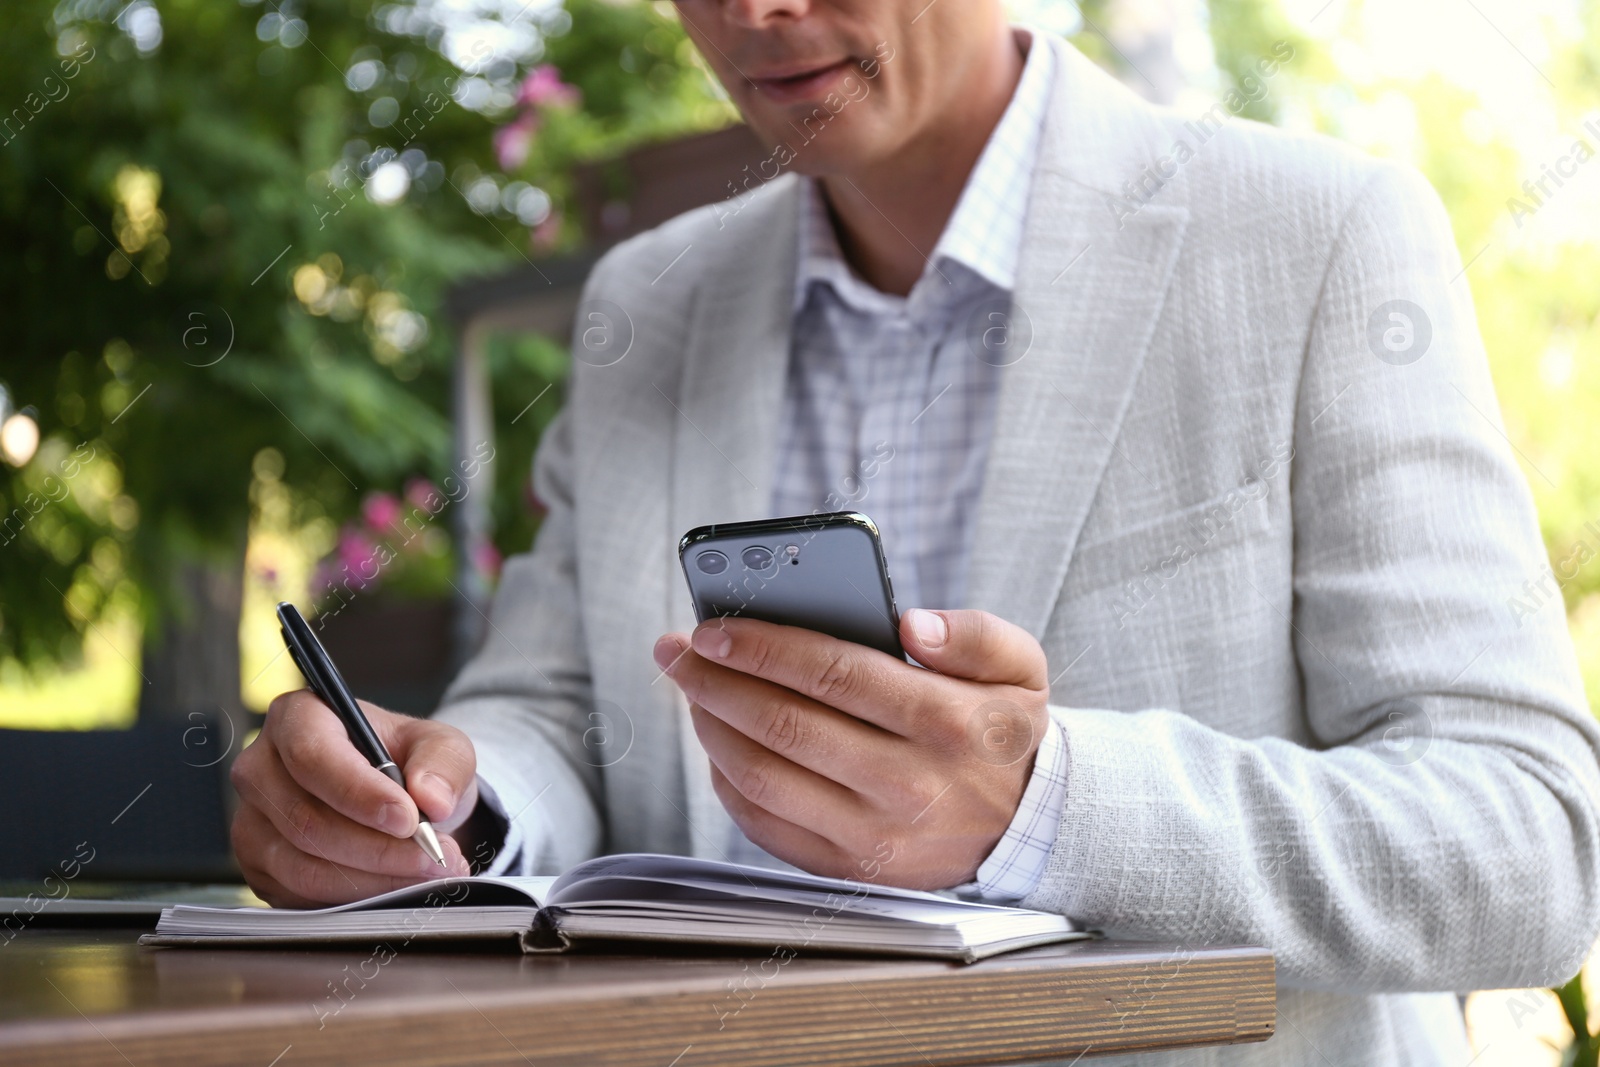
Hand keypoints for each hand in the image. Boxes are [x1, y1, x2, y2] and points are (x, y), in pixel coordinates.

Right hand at [230, 690, 478, 906]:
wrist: (396, 800)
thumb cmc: (409, 763)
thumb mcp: (441, 747)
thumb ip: (443, 762)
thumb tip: (432, 798)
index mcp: (297, 717)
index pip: (312, 756)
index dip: (359, 793)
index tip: (408, 819)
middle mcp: (261, 768)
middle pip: (306, 820)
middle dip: (378, 848)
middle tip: (433, 856)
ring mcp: (251, 821)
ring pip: (304, 866)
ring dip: (373, 879)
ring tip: (426, 873)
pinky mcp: (259, 868)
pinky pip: (301, 896)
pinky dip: (354, 898)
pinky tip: (395, 887)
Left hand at [654, 608, 1049, 890]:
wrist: (1026, 828)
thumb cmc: (1002, 733)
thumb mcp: (1020, 668)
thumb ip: (974, 635)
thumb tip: (913, 623)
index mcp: (945, 721)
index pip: (832, 673)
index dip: (762, 646)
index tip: (713, 627)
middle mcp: (906, 783)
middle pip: (783, 725)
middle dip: (715, 681)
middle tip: (677, 651)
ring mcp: (874, 834)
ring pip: (763, 778)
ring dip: (712, 729)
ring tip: (693, 691)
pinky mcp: (849, 868)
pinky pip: (765, 826)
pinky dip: (728, 783)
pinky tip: (718, 745)